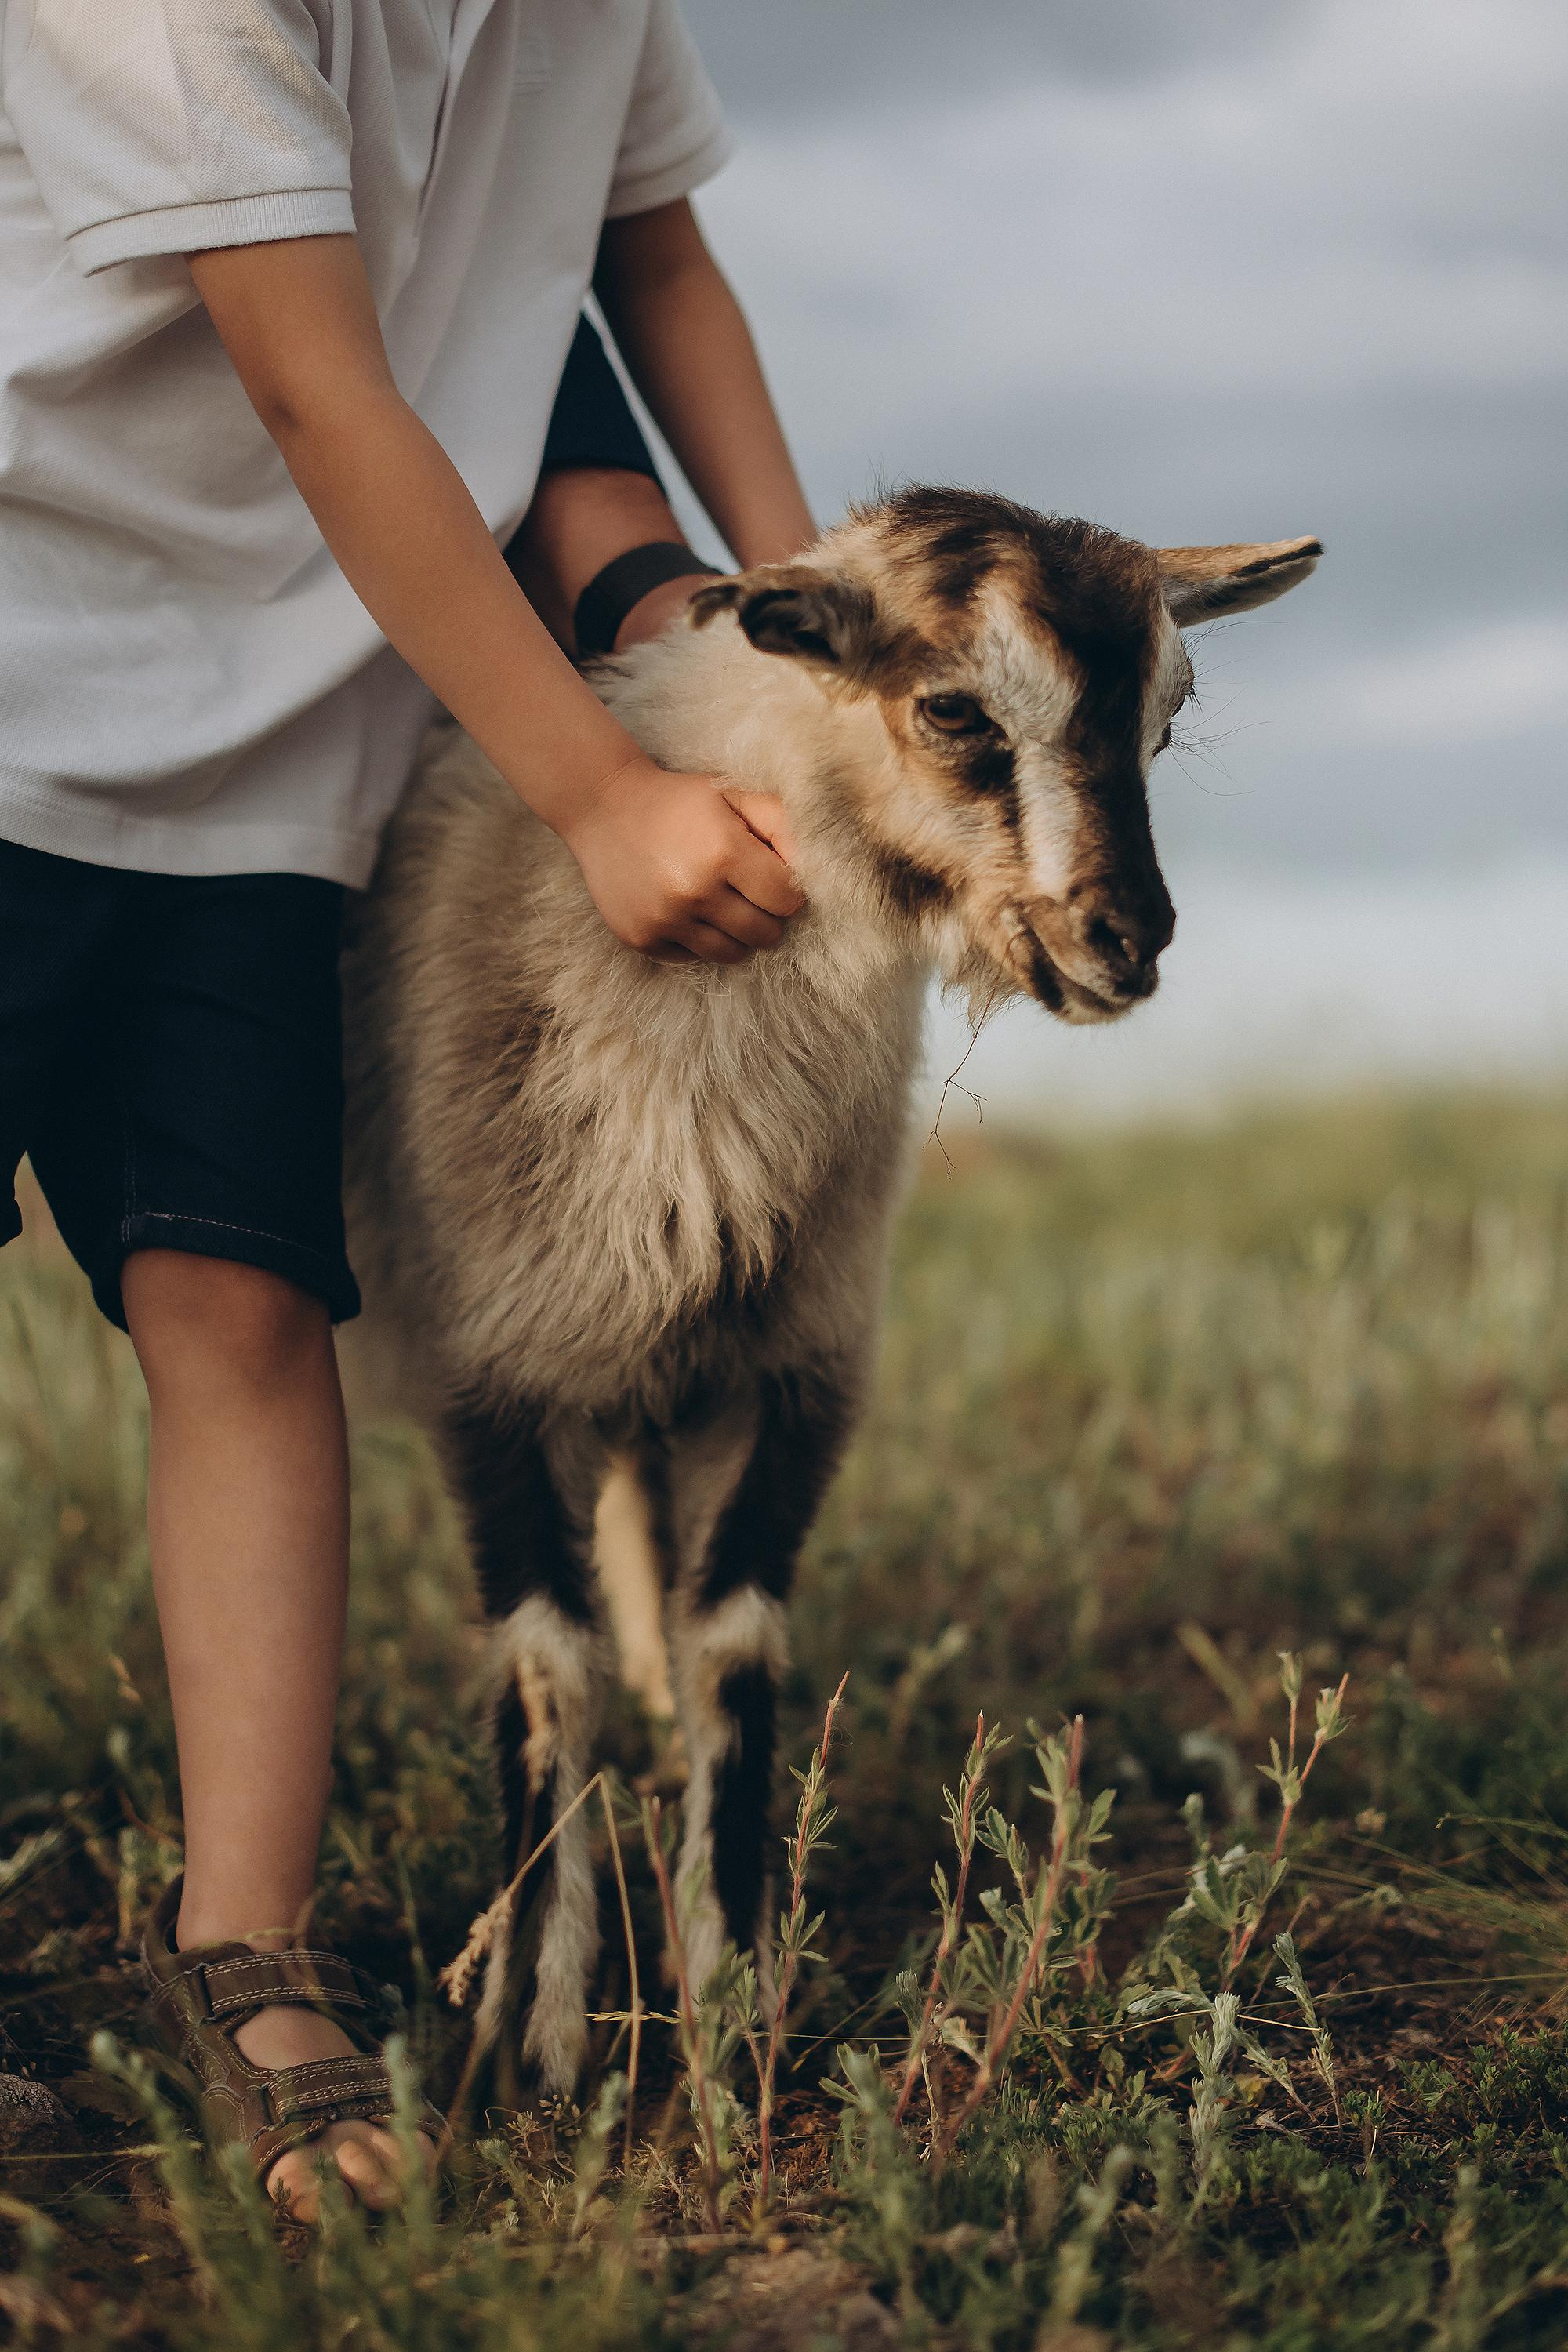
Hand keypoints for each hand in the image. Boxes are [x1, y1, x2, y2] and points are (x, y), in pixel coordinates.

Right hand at [561, 756, 804, 962]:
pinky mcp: (642, 938)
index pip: (789, 901)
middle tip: (747, 891)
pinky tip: (685, 909)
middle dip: (766, 914)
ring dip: (736, 932)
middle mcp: (695, 891)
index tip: (772, 877)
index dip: (787, 890)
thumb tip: (820, 865)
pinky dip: (698, 940)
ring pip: (733, 953)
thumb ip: (783, 823)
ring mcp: (666, 919)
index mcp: (725, 852)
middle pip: (766, 933)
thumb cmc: (680, 802)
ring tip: (720, 902)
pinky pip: (693, 958)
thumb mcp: (734, 796)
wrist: (602, 807)